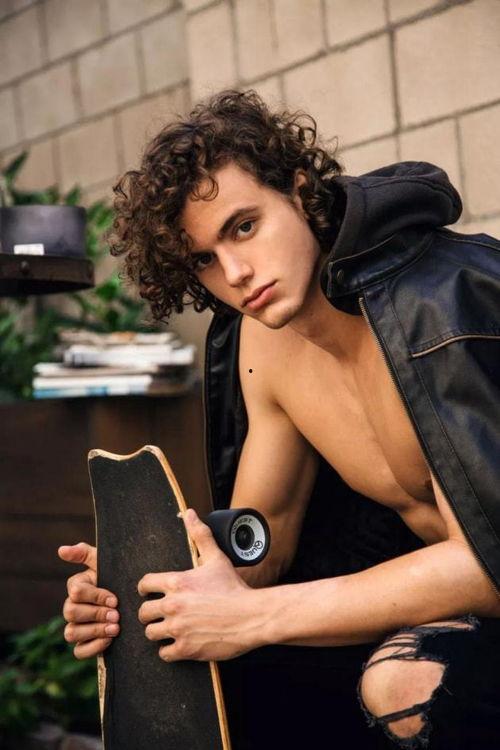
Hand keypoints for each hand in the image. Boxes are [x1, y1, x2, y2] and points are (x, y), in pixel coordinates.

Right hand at [58, 542, 119, 658]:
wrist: (133, 602)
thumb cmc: (118, 579)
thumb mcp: (105, 564)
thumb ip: (85, 553)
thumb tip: (61, 550)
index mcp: (77, 586)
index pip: (76, 592)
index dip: (96, 596)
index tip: (115, 599)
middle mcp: (72, 607)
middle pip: (70, 613)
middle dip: (96, 614)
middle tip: (117, 615)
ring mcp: (76, 627)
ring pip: (71, 633)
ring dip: (94, 631)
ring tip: (115, 628)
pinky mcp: (84, 644)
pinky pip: (79, 651)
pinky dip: (93, 647)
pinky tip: (110, 640)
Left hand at [137, 509, 265, 661]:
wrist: (251, 616)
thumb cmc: (233, 587)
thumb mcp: (216, 558)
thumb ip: (200, 535)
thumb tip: (189, 513)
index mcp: (176, 582)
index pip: (144, 584)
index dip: (146, 589)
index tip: (151, 593)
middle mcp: (173, 605)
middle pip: (143, 612)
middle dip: (150, 613)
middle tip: (160, 614)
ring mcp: (178, 629)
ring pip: (150, 634)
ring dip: (159, 632)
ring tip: (170, 629)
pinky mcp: (186, 649)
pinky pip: (164, 653)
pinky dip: (169, 650)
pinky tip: (179, 644)